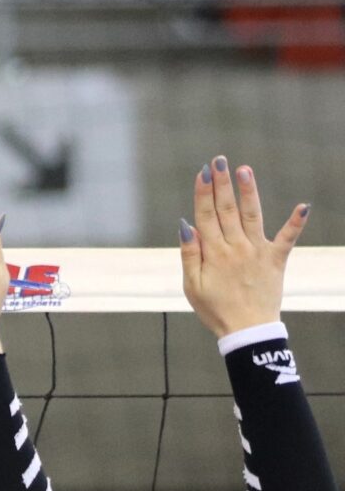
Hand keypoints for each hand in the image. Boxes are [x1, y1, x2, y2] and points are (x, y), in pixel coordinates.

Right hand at [182, 156, 308, 338]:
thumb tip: (186, 225)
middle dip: (222, 183)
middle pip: (227, 209)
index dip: (203, 192)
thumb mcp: (191, 285)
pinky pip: (288, 239)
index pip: (205, 215)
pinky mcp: (276, 260)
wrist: (248, 330)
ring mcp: (257, 252)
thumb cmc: (215, 308)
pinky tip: (304, 206)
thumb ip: (189, 254)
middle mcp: (236, 247)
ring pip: (252, 215)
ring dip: (249, 191)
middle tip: (219, 160)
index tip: (203, 172)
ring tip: (244, 169)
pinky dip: (296, 222)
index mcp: (213, 253)